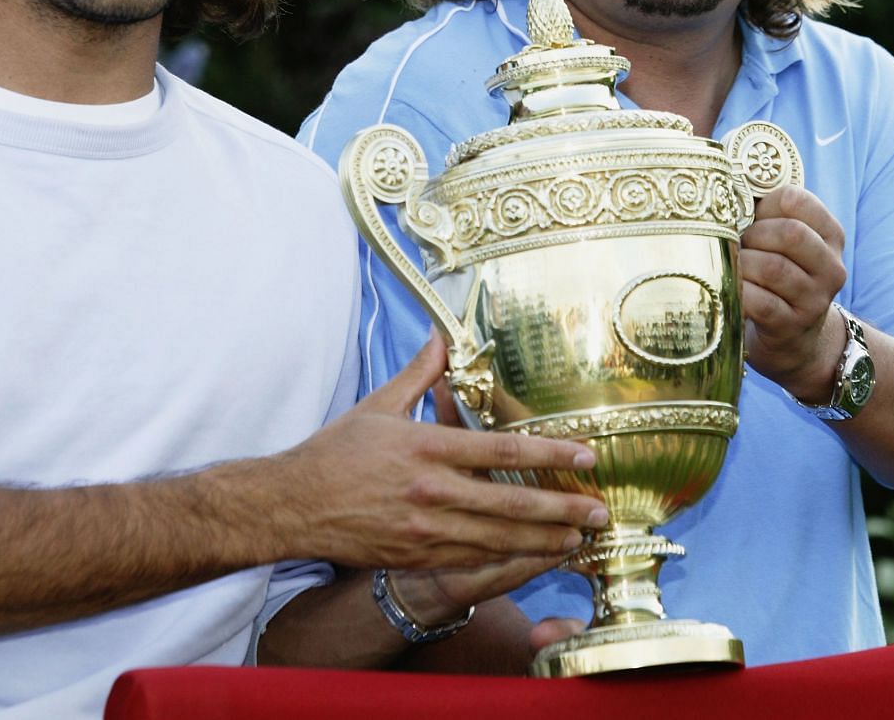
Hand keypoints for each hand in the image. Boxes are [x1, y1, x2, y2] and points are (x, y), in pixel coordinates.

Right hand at [271, 336, 608, 571]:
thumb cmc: (335, 452)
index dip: (549, 454)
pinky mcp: (418, 554)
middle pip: (511, 502)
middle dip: (562, 509)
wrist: (294, 505)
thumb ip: (418, 374)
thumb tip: (442, 335)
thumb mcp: (377, 406)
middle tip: (599, 512)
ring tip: (579, 539)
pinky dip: (508, 558)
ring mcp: (426, 527)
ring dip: (544, 539)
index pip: (501, 449)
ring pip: (499, 537)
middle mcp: (432, 489)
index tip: (585, 456)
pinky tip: (532, 555)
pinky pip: (474, 558)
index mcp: (426, 446)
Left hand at [739, 185, 847, 399]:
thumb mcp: (784, 244)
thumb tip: (721, 184)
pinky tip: (732, 291)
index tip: (753, 217)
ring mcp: (814, 300)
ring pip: (773, 268)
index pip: (798, 200)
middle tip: (739, 245)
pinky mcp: (791, 327)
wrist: (795, 339)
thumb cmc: (778, 277)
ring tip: (734, 268)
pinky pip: (760, 302)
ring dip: (743, 264)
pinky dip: (739, 292)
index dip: (765, 204)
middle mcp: (831, 267)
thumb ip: (764, 213)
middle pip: (790, 234)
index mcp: (830, 236)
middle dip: (754, 235)